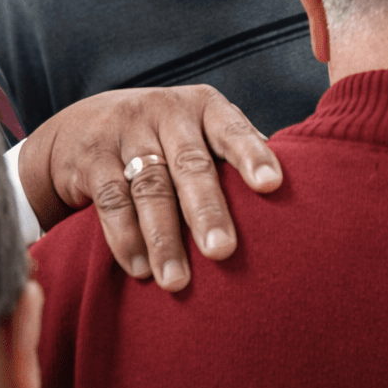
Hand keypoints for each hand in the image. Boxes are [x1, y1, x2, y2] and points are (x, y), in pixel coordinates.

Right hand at [18, 84, 282, 290]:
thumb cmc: (165, 138)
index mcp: (204, 107)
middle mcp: (165, 112)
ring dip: (163, 238)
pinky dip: (125, 239)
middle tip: (223, 251)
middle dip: (207, 210)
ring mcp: (124, 132)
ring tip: (177, 281)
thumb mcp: (200, 131)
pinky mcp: (90, 157)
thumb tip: (305, 191)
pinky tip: (141, 269)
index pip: (232, 130)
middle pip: (190, 164)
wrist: (82, 125)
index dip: (252, 155)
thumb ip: (237, 154)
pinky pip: (112, 201)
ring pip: (148, 188)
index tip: (272, 184)